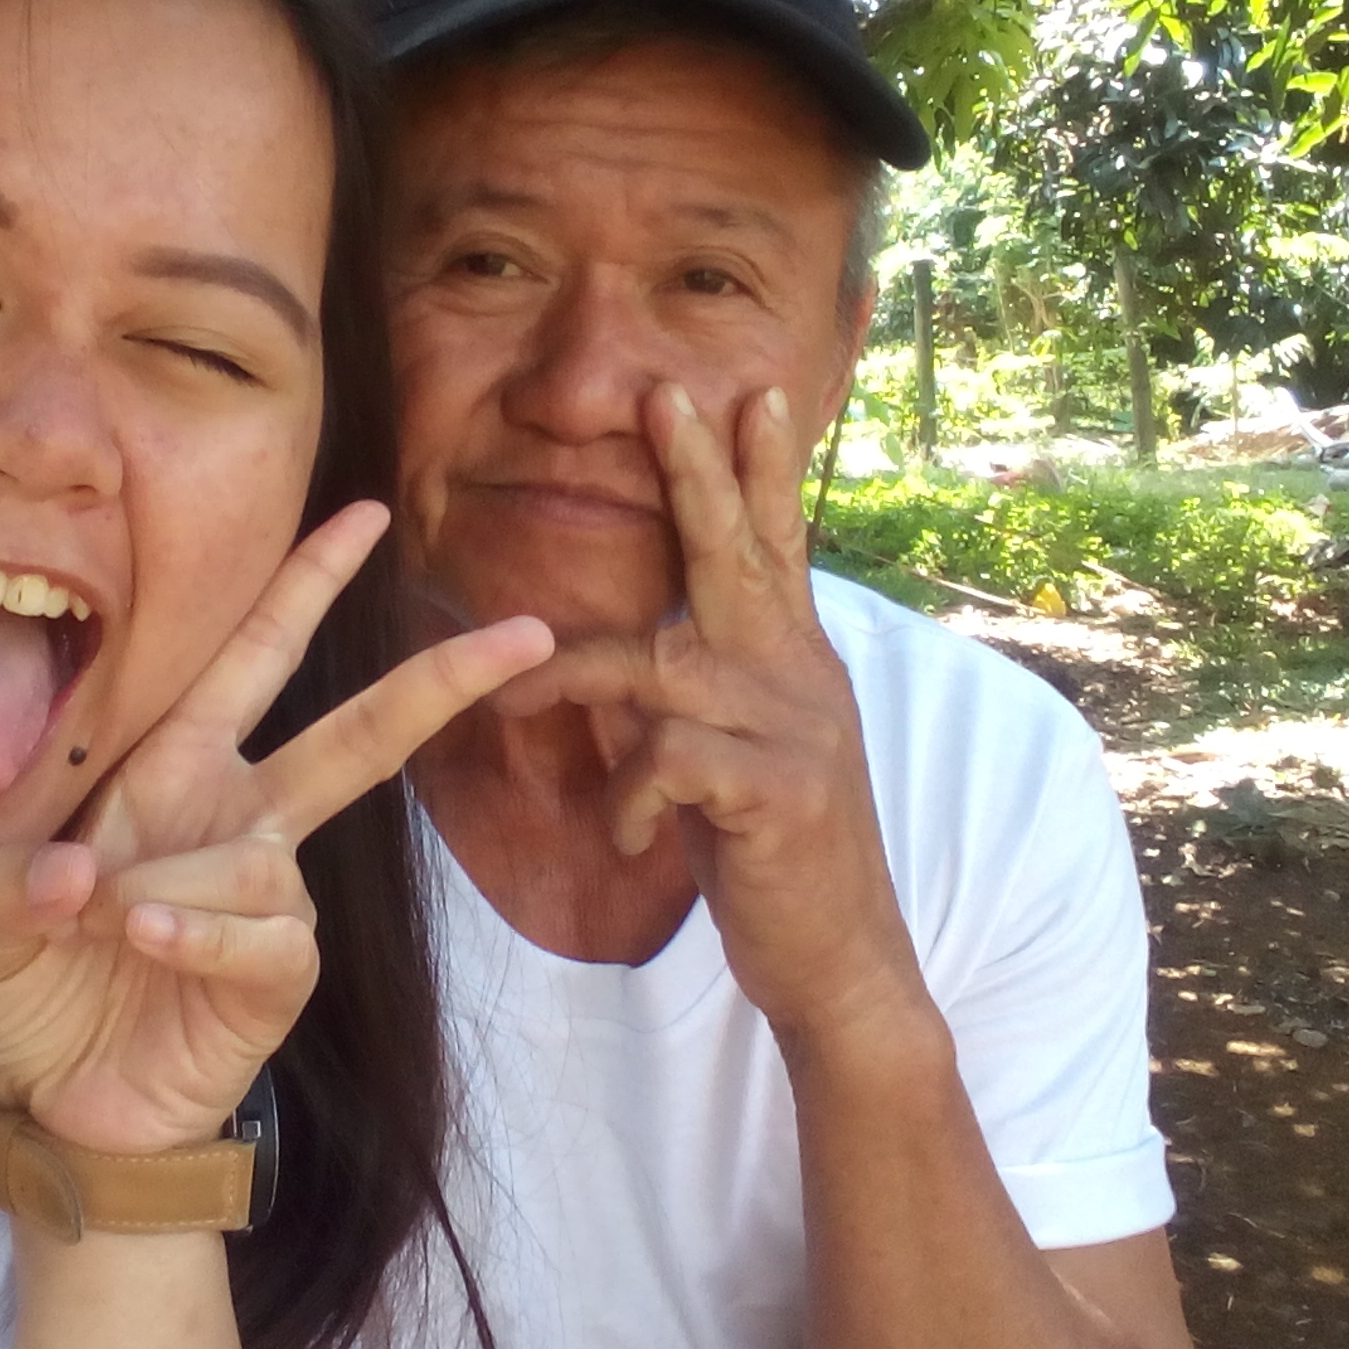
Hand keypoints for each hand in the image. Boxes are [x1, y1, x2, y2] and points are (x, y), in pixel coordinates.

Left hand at [0, 500, 550, 1152]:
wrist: (59, 1105)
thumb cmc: (34, 987)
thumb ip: (13, 877)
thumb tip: (85, 874)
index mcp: (175, 771)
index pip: (251, 658)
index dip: (305, 584)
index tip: (366, 512)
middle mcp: (239, 819)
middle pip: (356, 735)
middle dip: (439, 681)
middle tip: (528, 631)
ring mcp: (269, 897)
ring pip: (260, 856)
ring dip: (170, 886)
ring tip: (106, 928)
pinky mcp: (279, 973)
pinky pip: (262, 931)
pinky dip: (197, 933)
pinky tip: (148, 940)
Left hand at [492, 384, 926, 1047]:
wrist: (837, 957)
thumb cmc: (772, 851)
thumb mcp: (745, 754)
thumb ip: (709, 692)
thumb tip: (636, 647)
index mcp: (791, 660)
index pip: (775, 545)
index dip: (759, 470)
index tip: (749, 391)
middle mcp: (801, 676)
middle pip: (738, 557)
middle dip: (698, 474)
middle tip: (668, 395)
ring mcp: (796, 731)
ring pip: (662, 667)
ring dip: (572, 680)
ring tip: (510, 705)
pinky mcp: (778, 793)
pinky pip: (669, 761)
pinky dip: (627, 799)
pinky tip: (624, 839)